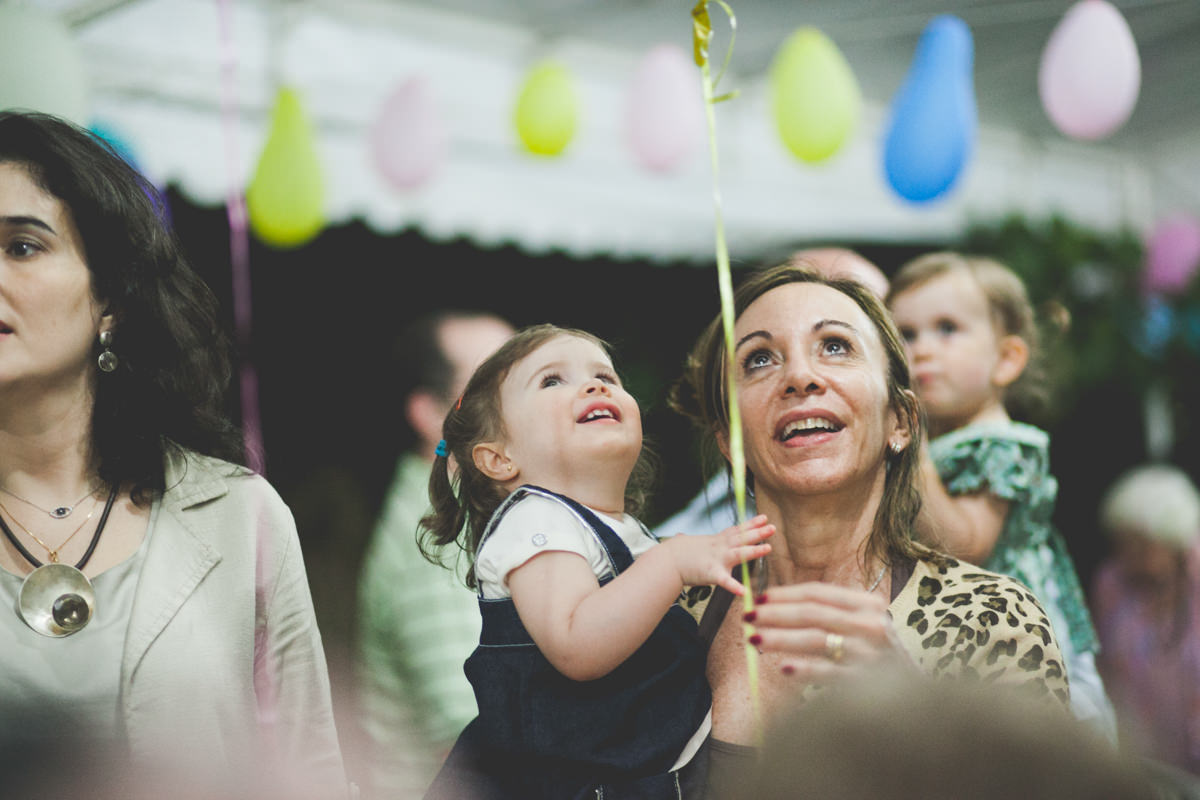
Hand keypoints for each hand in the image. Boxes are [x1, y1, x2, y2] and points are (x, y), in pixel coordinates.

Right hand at [662, 514, 773, 595]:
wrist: (665, 561)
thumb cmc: (673, 554)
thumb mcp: (684, 543)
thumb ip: (686, 541)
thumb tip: (679, 537)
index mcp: (715, 541)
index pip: (736, 530)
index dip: (751, 524)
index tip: (764, 517)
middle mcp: (719, 547)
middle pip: (742, 538)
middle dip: (758, 532)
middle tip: (772, 527)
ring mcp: (716, 559)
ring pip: (739, 553)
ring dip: (754, 551)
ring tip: (768, 548)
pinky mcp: (711, 573)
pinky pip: (725, 581)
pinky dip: (734, 586)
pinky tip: (744, 592)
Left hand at [744, 581, 916, 681]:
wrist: (915, 698)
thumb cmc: (879, 658)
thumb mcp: (862, 627)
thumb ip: (829, 614)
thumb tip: (777, 606)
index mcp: (868, 605)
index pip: (819, 594)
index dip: (785, 594)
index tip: (759, 598)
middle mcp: (872, 625)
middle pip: (813, 613)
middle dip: (776, 614)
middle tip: (747, 617)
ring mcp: (871, 653)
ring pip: (817, 639)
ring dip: (781, 638)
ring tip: (755, 639)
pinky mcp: (868, 682)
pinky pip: (830, 673)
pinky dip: (806, 670)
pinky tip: (784, 669)